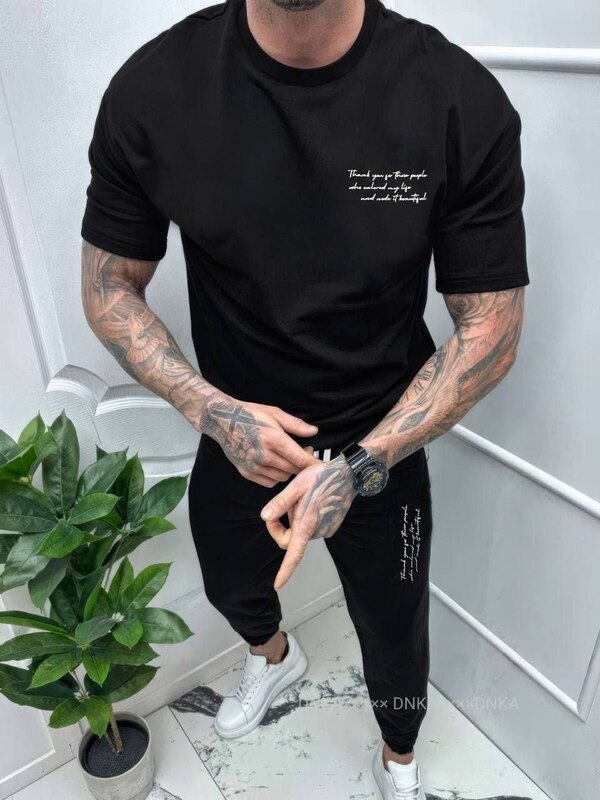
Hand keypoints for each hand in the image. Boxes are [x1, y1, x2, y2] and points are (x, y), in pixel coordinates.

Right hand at [200, 392, 321, 485]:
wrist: (222, 421)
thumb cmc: (250, 414)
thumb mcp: (274, 413)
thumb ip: (296, 425)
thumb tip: (314, 431)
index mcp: (273, 439)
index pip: (300, 458)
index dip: (313, 463)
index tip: (322, 466)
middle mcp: (264, 455)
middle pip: (293, 469)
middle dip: (302, 464)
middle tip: (305, 452)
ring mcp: (254, 466)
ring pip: (283, 477)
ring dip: (289, 470)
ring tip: (288, 457)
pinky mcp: (247, 472)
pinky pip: (270, 482)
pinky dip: (276, 476)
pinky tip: (275, 464)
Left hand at [260, 455, 357, 588]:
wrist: (348, 474)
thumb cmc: (322, 477)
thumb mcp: (296, 485)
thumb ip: (280, 503)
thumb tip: (264, 517)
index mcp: (306, 525)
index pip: (293, 555)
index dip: (285, 571)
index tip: (278, 585)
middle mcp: (316, 532)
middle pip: (290, 540)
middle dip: (281, 526)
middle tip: (282, 504)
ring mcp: (325, 530)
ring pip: (301, 531)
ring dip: (295, 518)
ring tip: (304, 498)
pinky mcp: (330, 525)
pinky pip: (311, 526)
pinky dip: (306, 517)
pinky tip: (313, 500)